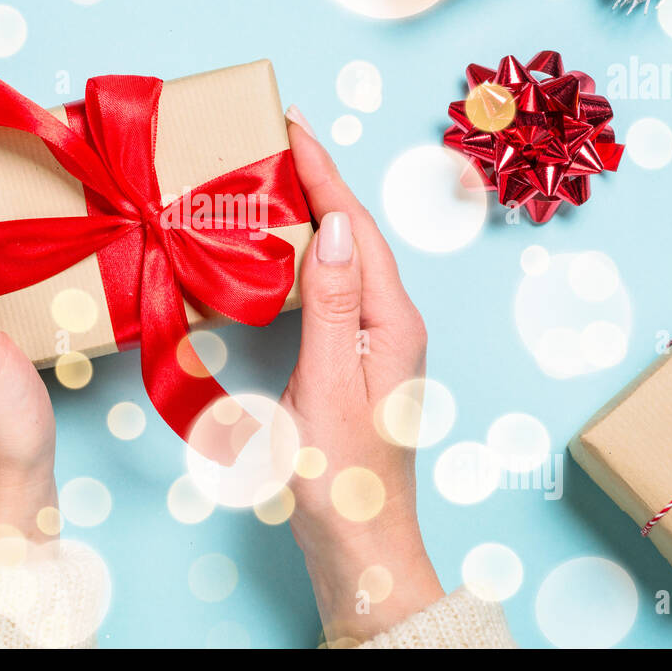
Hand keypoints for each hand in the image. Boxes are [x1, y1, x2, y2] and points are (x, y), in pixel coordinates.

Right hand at [281, 106, 443, 644]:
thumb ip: (332, 304)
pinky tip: (287, 249)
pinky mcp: (356, 361)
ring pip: (348, 259)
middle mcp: (393, 324)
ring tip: (279, 174)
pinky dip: (309, 255)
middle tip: (278, 136)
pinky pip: (335, 289)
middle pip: (358, 234)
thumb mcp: (327, 387)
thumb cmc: (341, 478)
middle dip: (321, 179)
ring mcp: (377, 343)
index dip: (325, 171)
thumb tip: (339, 225)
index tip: (293, 122)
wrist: (358, 548)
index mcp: (393, 322)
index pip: (358, 227)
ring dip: (316, 212)